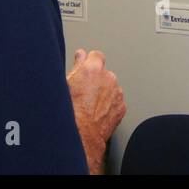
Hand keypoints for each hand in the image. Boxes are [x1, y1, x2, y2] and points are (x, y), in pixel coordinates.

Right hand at [66, 48, 125, 173]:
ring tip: (90, 105)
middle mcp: (109, 77)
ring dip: (104, 93)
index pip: (96, 55)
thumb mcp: (66, 82)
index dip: (90, 63)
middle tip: (84, 92)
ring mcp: (117, 92)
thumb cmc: (71, 110)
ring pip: (111, 88)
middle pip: (104, 73)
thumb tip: (81, 55)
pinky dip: (109, 105)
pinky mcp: (122, 107)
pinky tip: (97, 112)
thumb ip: (77, 64)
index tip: (86, 69)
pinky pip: (116, 101)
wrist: (81, 134)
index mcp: (94, 68)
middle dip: (97, 79)